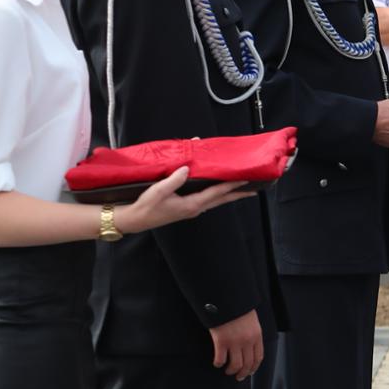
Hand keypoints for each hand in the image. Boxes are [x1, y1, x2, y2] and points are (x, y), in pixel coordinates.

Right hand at [114, 167, 253, 232]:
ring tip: (240, 189)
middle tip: (254, 189)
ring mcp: (191, 210)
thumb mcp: (158, 191)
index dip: (232, 185)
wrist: (134, 220)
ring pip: (214, 200)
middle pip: (221, 199)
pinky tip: (217, 190)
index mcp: (192, 204)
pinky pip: (206, 200)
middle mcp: (195, 208)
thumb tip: (188, 168)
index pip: (217, 193)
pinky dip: (215, 195)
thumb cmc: (145, 206)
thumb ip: (174, 179)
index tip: (247, 180)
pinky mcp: (185, 209)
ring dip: (227, 194)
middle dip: (238, 194)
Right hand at [207, 309, 263, 379]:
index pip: (258, 357)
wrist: (228, 300)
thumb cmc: (239, 310)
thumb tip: (250, 347)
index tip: (250, 372)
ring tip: (227, 371)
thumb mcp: (252, 321)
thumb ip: (252, 334)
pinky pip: (220, 359)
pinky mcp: (221, 342)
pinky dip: (218, 363)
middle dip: (243, 373)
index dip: (254, 368)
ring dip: (231, 371)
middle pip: (247, 364)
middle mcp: (247, 341)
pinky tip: (217, 362)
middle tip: (238, 377)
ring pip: (235, 365)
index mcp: (257, 336)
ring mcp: (234, 342)